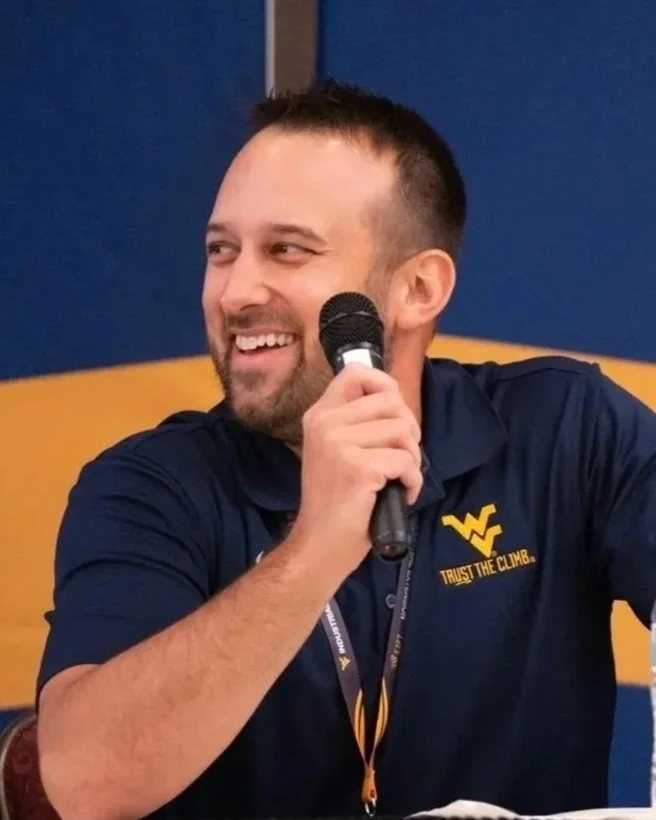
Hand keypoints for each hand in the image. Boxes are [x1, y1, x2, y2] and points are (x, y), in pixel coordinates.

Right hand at [291, 364, 422, 573]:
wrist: (320, 544)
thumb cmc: (336, 502)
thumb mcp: (336, 450)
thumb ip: (357, 422)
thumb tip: (397, 400)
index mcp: (319, 415)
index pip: (355, 373)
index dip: (385, 384)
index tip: (394, 410)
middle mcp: (325, 423)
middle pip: (391, 402)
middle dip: (408, 431)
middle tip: (400, 457)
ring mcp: (338, 444)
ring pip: (403, 431)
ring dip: (412, 459)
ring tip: (398, 478)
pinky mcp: (358, 467)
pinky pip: (406, 460)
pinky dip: (412, 481)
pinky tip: (400, 494)